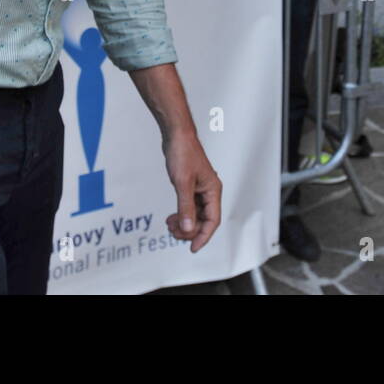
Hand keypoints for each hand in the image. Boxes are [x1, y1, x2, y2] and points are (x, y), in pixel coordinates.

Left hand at [162, 132, 221, 251]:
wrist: (176, 135)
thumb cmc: (183, 152)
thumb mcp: (183, 183)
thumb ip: (185, 207)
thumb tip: (188, 228)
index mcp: (213, 190)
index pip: (213, 220)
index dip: (203, 236)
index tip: (193, 247)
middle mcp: (209, 191)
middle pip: (204, 220)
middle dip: (190, 230)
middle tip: (174, 233)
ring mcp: (200, 189)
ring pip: (196, 214)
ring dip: (184, 223)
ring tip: (170, 225)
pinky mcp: (191, 186)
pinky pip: (189, 206)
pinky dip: (181, 214)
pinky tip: (172, 217)